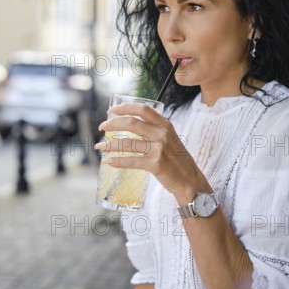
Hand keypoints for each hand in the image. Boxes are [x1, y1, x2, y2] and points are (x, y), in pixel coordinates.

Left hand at [94, 103, 209, 202]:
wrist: (190, 180)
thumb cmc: (177, 160)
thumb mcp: (170, 138)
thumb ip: (154, 130)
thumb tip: (131, 125)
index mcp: (165, 124)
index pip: (142, 109)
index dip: (125, 107)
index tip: (111, 110)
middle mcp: (162, 134)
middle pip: (131, 123)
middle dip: (112, 124)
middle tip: (101, 127)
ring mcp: (159, 149)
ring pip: (128, 143)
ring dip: (110, 145)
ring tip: (99, 147)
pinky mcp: (156, 164)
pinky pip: (131, 161)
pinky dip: (117, 161)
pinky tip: (108, 162)